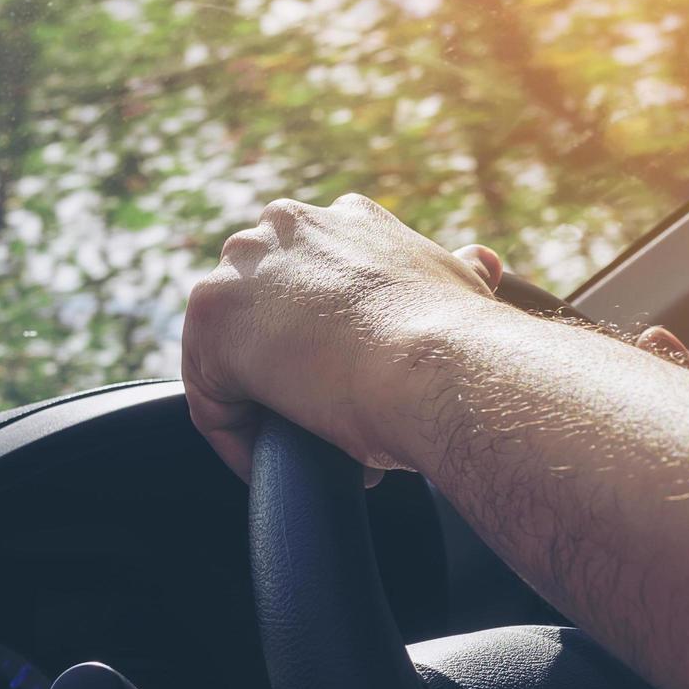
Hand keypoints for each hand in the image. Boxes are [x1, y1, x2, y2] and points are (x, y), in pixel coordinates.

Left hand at [182, 193, 503, 480]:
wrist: (438, 364)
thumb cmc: (461, 340)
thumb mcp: (463, 290)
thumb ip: (459, 273)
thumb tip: (478, 262)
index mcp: (346, 219)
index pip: (313, 277)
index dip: (329, 337)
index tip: (354, 381)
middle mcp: (287, 227)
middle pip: (263, 309)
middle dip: (289, 366)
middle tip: (326, 419)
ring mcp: (242, 269)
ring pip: (232, 352)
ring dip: (263, 406)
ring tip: (302, 452)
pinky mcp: (211, 322)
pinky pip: (212, 399)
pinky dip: (237, 441)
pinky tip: (275, 469)